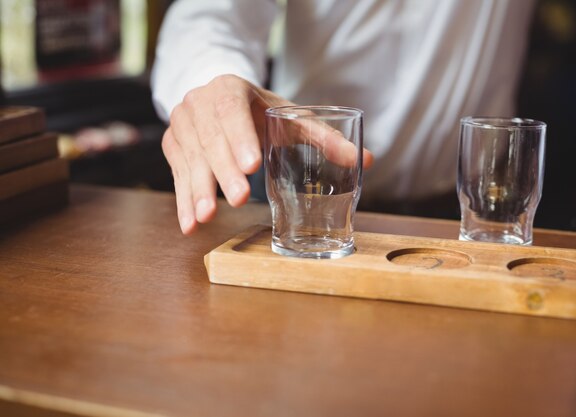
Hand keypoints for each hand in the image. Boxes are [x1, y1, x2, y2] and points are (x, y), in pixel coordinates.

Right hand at [162, 74, 373, 234]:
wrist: (216, 100)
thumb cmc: (258, 111)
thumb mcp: (289, 117)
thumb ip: (324, 137)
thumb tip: (366, 161)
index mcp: (229, 89)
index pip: (231, 110)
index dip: (240, 137)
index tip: (252, 164)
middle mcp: (199, 103)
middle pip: (210, 140)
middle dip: (224, 171)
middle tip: (240, 198)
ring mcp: (182, 125)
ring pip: (191, 160)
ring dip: (199, 191)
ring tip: (208, 216)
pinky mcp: (173, 147)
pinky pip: (177, 176)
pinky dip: (183, 202)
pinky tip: (190, 224)